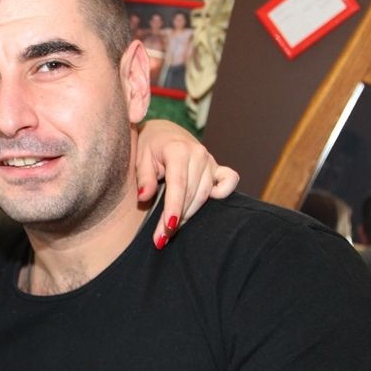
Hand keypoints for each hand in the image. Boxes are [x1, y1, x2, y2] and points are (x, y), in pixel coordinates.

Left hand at [135, 119, 239, 247]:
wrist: (164, 133)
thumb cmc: (150, 147)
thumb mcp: (141, 158)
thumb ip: (144, 178)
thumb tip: (144, 197)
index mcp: (178, 150)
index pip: (178, 184)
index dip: (173, 208)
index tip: (167, 228)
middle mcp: (198, 154)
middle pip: (192, 194)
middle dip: (177, 218)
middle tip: (161, 237)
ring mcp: (210, 161)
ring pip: (205, 195)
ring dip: (190, 214)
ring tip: (172, 230)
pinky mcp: (218, 168)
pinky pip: (229, 182)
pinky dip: (222, 193)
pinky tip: (206, 205)